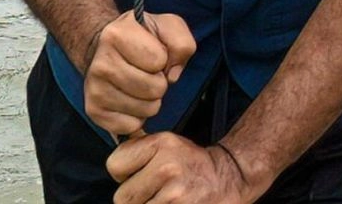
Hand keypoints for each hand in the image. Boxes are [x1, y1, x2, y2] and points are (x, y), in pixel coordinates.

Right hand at [84, 11, 195, 137]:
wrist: (109, 48)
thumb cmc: (143, 37)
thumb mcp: (168, 27)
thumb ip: (181, 43)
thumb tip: (172, 75)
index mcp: (117, 34)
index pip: (158, 61)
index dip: (164, 60)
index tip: (154, 54)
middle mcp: (100, 63)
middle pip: (154, 89)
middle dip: (160, 83)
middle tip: (149, 74)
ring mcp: (93, 89)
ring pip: (145, 110)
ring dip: (150, 101)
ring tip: (141, 86)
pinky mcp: (93, 110)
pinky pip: (130, 126)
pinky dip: (138, 117)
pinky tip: (131, 100)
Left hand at [107, 133, 259, 203]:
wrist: (230, 178)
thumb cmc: (192, 164)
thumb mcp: (169, 144)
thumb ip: (139, 148)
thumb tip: (112, 147)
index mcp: (161, 143)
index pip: (114, 165)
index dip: (124, 173)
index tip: (139, 174)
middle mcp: (167, 166)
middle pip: (121, 197)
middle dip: (134, 198)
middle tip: (155, 191)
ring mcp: (174, 193)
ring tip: (165, 199)